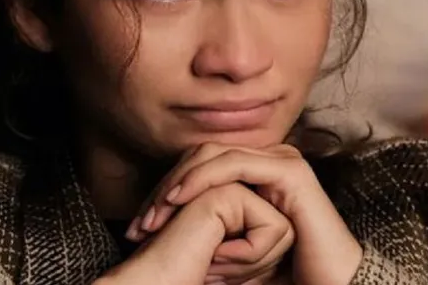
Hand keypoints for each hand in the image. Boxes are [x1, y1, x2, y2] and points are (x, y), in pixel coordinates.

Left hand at [129, 143, 362, 284]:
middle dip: (166, 186)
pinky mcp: (288, 171)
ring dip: (179, 183)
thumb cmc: (282, 275)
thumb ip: (206, 229)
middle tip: (141, 222)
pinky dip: (202, 179)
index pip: (198, 164)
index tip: (139, 225)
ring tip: (155, 214)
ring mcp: (280, 160)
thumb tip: (159, 227)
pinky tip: (179, 199)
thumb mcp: (230, 249)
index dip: (165, 189)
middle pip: (201, 155)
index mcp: (254, 172)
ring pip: (214, 155)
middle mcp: (267, 160)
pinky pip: (235, 165)